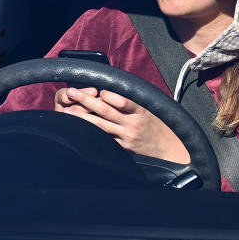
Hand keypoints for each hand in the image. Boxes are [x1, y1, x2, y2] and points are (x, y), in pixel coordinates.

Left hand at [55, 88, 190, 163]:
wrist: (170, 150)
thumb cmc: (159, 126)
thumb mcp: (150, 109)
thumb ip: (133, 101)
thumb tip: (113, 89)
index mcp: (140, 110)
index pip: (121, 100)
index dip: (106, 94)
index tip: (97, 90)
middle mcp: (133, 124)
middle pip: (105, 110)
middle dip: (86, 100)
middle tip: (71, 93)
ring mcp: (127, 137)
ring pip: (100, 126)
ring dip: (82, 117)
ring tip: (68, 111)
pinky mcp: (123, 148)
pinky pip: (104, 139)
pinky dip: (91, 134)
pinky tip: (79, 130)